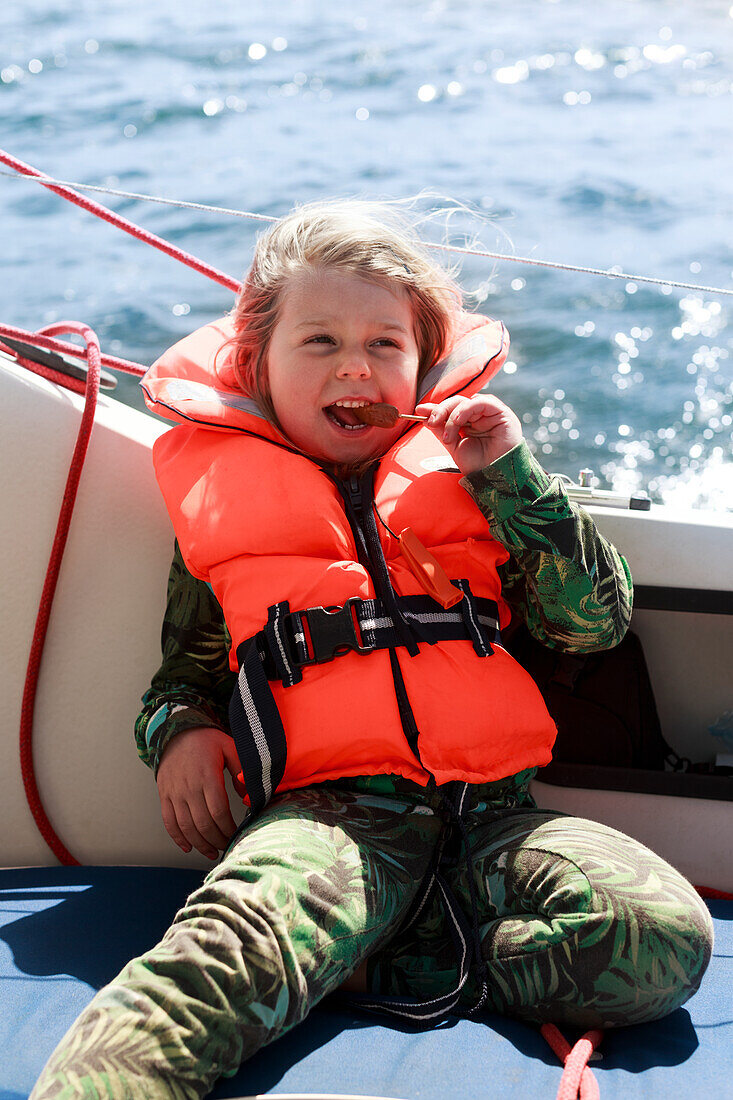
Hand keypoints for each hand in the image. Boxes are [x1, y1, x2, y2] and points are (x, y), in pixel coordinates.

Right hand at [156, 726, 245, 858]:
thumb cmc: (206, 741)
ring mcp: (174, 793)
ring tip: (212, 852)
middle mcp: (189, 787)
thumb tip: (248, 796)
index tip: (237, 834)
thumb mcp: (230, 747)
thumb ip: (241, 771)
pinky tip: (188, 847)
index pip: (218, 811)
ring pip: (186, 827)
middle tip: (227, 846)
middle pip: (203, 823)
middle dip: (217, 840)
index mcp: (207, 776)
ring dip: (199, 844)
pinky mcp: (165, 796)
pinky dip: (178, 838)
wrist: (176, 732)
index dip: (228, 828)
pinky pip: (169, 822)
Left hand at [416, 394, 522, 474]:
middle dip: (441, 410)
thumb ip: (441, 428)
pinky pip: (482, 402)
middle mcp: (480, 415)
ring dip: (452, 415)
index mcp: (470, 422)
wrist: (495, 478)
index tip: (418, 411)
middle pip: (457, 402)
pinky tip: (459, 421)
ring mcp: (491, 413)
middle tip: (431, 422)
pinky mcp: (502, 413)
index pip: (450, 409)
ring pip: (467, 402)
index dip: (435, 408)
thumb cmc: (478, 465)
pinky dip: (467, 409)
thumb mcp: (453, 445)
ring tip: (447, 436)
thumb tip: (423, 413)